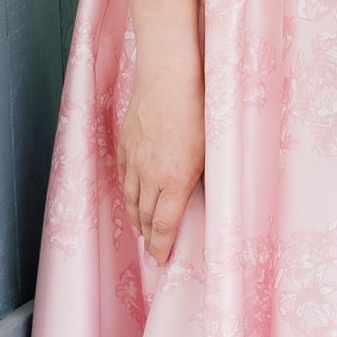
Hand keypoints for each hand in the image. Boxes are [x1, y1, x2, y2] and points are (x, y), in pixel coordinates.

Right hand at [119, 57, 205, 268]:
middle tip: (153, 251)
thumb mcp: (213, 147)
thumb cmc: (200, 107)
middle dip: (149, 237)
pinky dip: (128, 192)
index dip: (160, 247)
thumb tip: (203, 195)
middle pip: (145, 216)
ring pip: (131, 198)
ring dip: (136, 217)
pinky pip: (123, 177)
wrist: (168, 75)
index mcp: (176, 179)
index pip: (164, 225)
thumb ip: (203, 175)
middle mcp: (151, 174)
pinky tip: (132, 197)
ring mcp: (134, 159)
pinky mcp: (125, 145)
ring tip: (142, 230)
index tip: (160, 261)